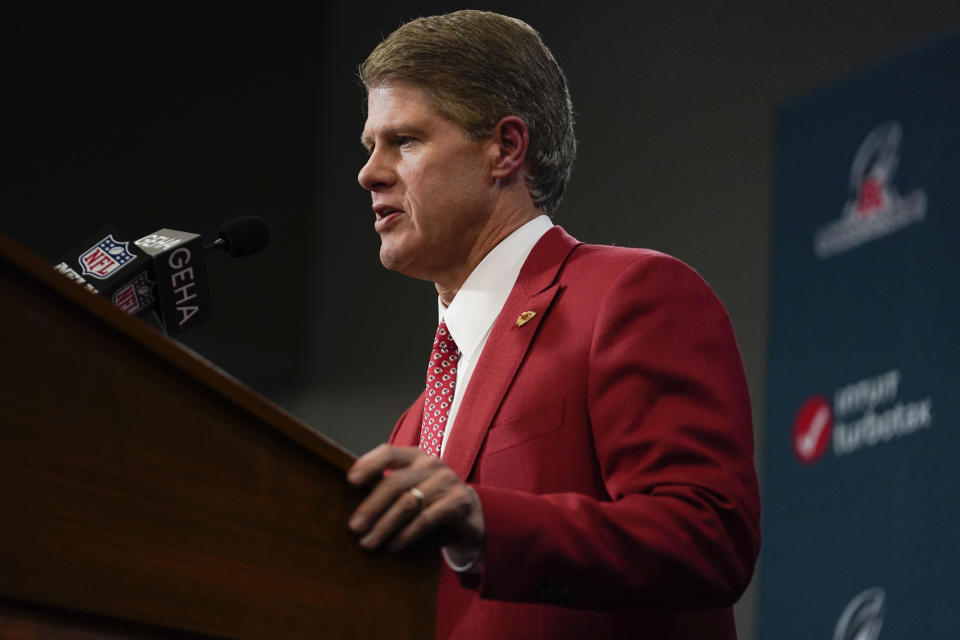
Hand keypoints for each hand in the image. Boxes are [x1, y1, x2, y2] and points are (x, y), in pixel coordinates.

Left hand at [347, 444, 484, 553]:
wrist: (471, 516)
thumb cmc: (430, 502)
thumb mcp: (410, 489)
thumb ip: (385, 487)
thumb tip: (347, 496)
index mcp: (416, 456)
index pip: (388, 452)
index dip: (368, 464)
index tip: (350, 481)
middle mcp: (432, 464)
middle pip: (395, 482)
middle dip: (371, 506)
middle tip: (355, 528)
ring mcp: (448, 481)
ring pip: (408, 503)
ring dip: (385, 525)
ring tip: (369, 542)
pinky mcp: (459, 502)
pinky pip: (426, 519)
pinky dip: (407, 534)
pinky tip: (394, 546)